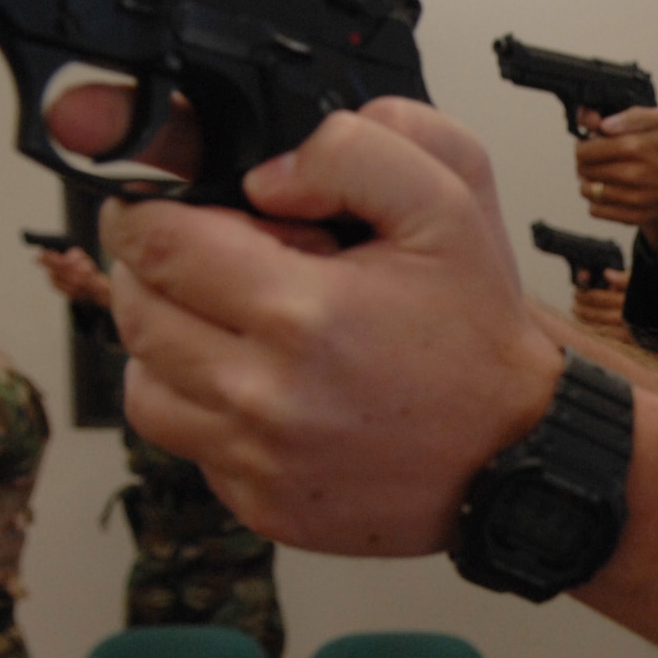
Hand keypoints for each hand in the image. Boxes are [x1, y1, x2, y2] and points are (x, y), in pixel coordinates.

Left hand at [46, 86, 560, 555]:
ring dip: (170, 346)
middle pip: (136, 311)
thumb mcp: (449, 206)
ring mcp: (259, 461)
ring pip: (143, 387)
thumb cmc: (480, 339)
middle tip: (212, 265)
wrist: (521, 455)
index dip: (152, 214)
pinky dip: (209, 414)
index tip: (175, 212)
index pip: (154, 242)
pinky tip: (268, 394)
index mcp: (303, 312)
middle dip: (159, 273)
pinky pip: (189, 448)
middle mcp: (267, 395)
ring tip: (230, 331)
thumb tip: (265, 179)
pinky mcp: (264, 507)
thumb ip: (357, 150)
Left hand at [570, 267, 631, 343]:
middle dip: (584, 308)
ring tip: (578, 315)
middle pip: (599, 313)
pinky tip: (592, 330)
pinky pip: (614, 340)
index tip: (578, 291)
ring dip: (588, 322)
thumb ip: (625, 277)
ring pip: (603, 328)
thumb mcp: (643, 278)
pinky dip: (601, 335)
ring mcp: (633, 329)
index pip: (601, 296)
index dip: (586, 294)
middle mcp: (631, 314)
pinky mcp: (637, 340)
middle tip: (575, 303)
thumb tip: (607, 274)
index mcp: (632, 297)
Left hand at [573, 107, 657, 247]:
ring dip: (588, 180)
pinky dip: (596, 201)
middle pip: (584, 169)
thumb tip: (603, 124)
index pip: (587, 149)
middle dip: (584, 161)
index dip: (584, 144)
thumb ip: (633, 116)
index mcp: (637, 147)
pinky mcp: (634, 216)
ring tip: (601, 174)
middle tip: (596, 157)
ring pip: (587, 190)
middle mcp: (633, 175)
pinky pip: (596, 211)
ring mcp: (633, 199)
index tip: (591, 142)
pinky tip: (608, 191)